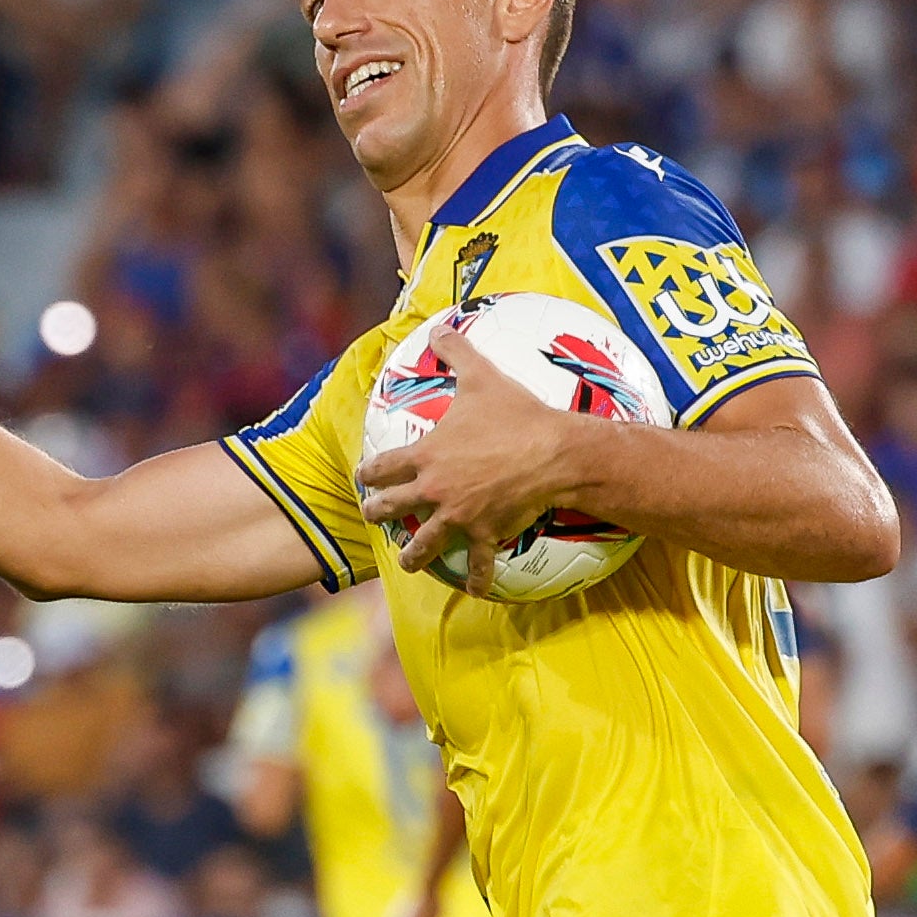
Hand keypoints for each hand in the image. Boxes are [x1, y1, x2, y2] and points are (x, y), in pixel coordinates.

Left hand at [357, 327, 599, 570]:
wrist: (554, 452)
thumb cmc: (515, 414)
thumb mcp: (481, 376)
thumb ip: (455, 351)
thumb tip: (439, 326)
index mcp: (426, 455)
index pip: (384, 467)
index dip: (369, 472)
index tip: (362, 477)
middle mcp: (434, 490)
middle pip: (391, 508)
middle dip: (376, 513)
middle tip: (372, 515)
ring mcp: (458, 516)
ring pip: (423, 544)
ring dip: (412, 556)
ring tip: (407, 561)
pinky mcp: (486, 534)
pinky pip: (477, 564)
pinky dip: (476, 580)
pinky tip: (473, 591)